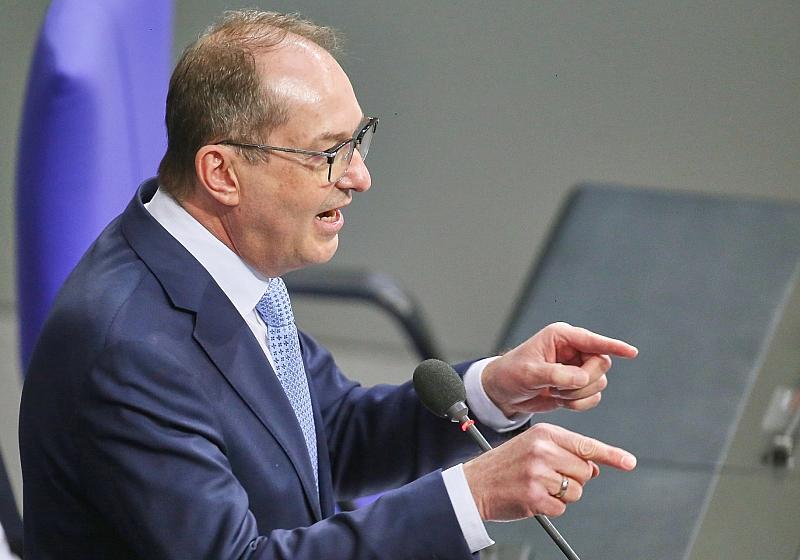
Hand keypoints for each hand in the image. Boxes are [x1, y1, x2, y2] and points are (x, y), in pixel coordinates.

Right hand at [462, 422, 636, 519]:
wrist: (474, 483)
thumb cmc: (505, 465)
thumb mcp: (533, 445)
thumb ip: (564, 451)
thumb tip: (595, 468)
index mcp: (544, 434)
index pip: (586, 445)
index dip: (611, 455)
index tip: (629, 462)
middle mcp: (543, 450)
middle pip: (585, 472)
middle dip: (572, 479)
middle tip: (548, 476)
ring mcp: (538, 474)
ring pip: (576, 491)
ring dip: (562, 495)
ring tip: (538, 486)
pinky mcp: (534, 497)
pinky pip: (561, 508)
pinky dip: (550, 508)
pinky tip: (532, 498)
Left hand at [482, 322, 637, 416]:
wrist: (503, 393)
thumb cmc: (510, 374)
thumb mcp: (529, 373)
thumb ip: (556, 374)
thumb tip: (583, 377)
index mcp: (561, 337)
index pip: (593, 340)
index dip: (613, 346)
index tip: (632, 352)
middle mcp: (572, 350)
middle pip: (601, 363)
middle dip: (585, 381)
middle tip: (561, 388)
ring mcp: (577, 368)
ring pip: (599, 382)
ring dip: (579, 394)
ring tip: (555, 393)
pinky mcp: (577, 386)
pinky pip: (593, 397)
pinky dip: (580, 404)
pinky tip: (561, 401)